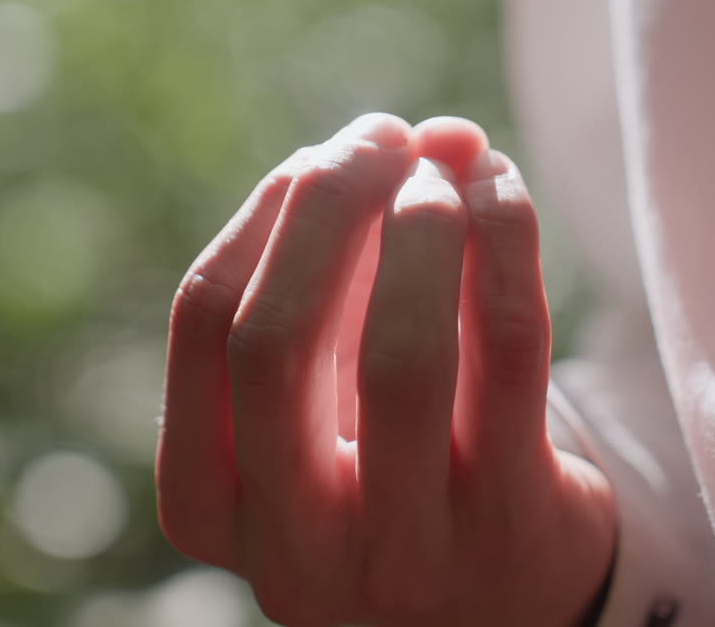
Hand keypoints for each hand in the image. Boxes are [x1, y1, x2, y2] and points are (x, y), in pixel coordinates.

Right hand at [156, 113, 616, 626]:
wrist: (504, 595)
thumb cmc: (395, 470)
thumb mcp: (330, 395)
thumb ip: (340, 273)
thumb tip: (428, 134)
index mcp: (210, 510)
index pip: (203, 329)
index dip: (263, 216)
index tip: (319, 152)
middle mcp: (292, 554)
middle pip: (275, 343)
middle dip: (329, 207)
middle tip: (381, 135)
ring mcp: (404, 555)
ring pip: (399, 357)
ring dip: (423, 227)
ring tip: (449, 161)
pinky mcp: (512, 530)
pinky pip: (509, 360)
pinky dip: (506, 248)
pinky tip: (502, 193)